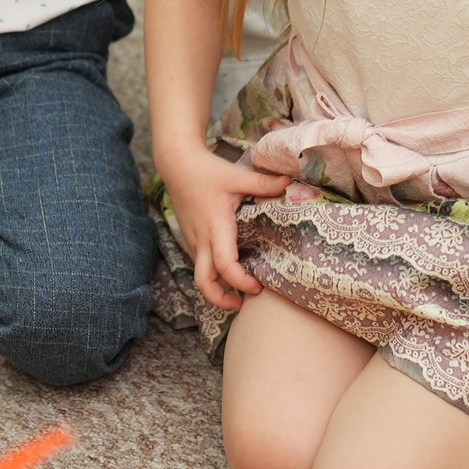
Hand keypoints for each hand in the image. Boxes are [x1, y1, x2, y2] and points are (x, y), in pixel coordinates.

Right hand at [154, 144, 288, 313]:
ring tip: (241, 290)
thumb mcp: (237, 176)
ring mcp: (193, 241)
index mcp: (216, 227)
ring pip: (201, 276)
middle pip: (204, 283)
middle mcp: (201, 239)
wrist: (177, 165)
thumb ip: (263, 183)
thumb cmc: (207, 171)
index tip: (258, 286)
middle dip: (222, 300)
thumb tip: (290, 182)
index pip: (225, 265)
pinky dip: (213, 274)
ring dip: (218, 288)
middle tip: (244, 303)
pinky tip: (229, 269)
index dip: (241, 281)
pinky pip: (199, 264)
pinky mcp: (190, 239)